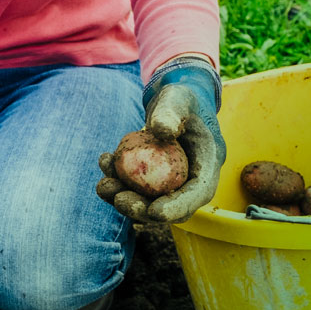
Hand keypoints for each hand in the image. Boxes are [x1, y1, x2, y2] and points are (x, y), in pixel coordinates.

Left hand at [97, 56, 225, 223]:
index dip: (178, 207)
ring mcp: (174, 179)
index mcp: (208, 163)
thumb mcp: (176, 98)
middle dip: (144, 209)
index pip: (198, 193)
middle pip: (171, 205)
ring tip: (103, 185)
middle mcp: (192, 177)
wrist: (173, 100)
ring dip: (125, 196)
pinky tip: (104, 163)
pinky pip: (137, 186)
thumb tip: (161, 131)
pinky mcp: (156, 176)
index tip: (154, 212)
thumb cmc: (179, 97)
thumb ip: (170, 112)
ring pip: (150, 200)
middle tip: (118, 200)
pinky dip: (119, 180)